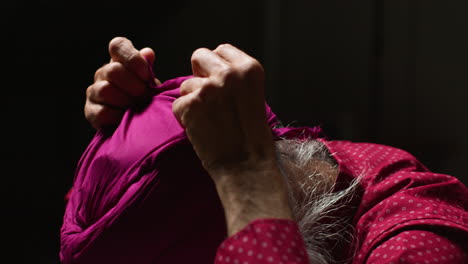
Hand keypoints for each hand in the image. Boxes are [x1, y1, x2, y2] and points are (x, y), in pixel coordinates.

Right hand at [85, 37, 160, 128]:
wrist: (138, 123)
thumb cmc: (145, 98)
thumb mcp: (150, 83)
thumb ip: (147, 68)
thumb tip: (147, 53)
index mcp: (119, 61)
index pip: (118, 45)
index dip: (132, 58)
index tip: (145, 74)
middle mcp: (103, 73)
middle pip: (113, 70)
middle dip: (133, 85)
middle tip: (145, 96)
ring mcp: (95, 91)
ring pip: (105, 90)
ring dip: (125, 101)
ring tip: (137, 108)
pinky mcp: (91, 111)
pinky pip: (102, 112)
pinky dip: (117, 116)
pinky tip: (126, 118)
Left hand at [172, 44, 291, 234]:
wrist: (247, 167)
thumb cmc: (251, 137)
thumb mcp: (253, 97)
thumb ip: (235, 79)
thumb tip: (210, 70)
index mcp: (250, 68)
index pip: (222, 49)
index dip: (215, 66)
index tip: (218, 83)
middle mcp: (230, 73)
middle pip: (199, 56)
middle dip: (199, 75)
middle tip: (208, 98)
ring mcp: (209, 88)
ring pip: (186, 84)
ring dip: (192, 101)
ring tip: (209, 121)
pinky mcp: (191, 105)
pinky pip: (177, 104)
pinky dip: (184, 118)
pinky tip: (201, 130)